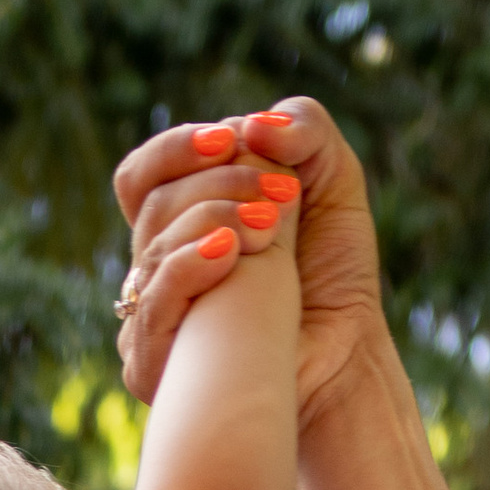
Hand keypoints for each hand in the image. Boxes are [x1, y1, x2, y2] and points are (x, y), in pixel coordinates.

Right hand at [114, 99, 382, 437]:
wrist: (344, 355)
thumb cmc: (334, 273)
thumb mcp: (333, 178)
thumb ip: (304, 128)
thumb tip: (253, 124)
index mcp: (182, 225)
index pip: (144, 177)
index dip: (177, 149)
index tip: (230, 139)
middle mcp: (157, 271)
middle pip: (154, 205)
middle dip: (218, 184)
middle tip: (281, 193)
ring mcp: (151, 319)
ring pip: (152, 250)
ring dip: (214, 219)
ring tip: (271, 225)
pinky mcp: (156, 365)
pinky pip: (152, 305)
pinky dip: (189, 267)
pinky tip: (230, 253)